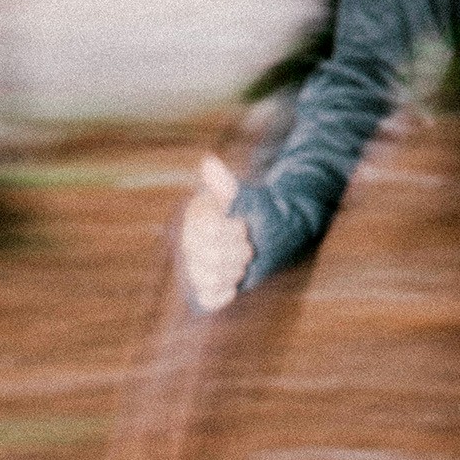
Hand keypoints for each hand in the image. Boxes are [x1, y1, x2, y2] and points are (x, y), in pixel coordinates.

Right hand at [180, 154, 253, 311]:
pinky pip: (206, 298)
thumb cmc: (256, 213)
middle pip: (211, 257)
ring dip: (233, 273)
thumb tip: (208, 162)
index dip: (230, 233)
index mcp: (196, 219)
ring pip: (208, 278)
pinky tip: (234, 288)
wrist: (269, 234)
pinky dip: (221, 295)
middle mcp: (190, 243)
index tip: (245, 227)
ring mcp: (196, 266)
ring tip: (244, 265)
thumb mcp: (244, 197)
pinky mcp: (206, 286)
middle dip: (237, 254)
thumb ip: (225, 185)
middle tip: (250, 249)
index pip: (209, 233)